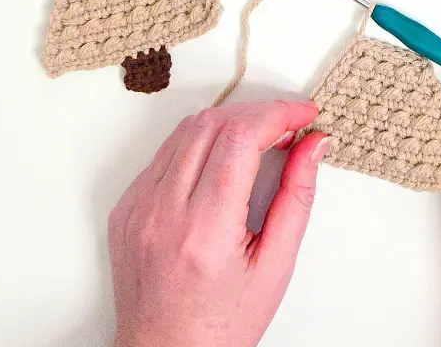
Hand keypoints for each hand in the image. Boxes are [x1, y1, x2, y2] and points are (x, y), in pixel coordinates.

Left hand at [109, 100, 327, 346]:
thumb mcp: (275, 266)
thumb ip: (297, 197)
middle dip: (258, 114)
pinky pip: (165, 153)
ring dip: (228, 123)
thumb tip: (313, 145)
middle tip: (287, 127)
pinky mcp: (126, 206)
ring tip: (258, 141)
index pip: (241, 138)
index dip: (278, 114)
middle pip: (213, 123)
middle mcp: (163, 212)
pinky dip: (199, 145)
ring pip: (186, 129)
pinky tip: (221, 163)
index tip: (304, 115)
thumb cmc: (220, 326)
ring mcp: (138, 206)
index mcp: (204, 230)